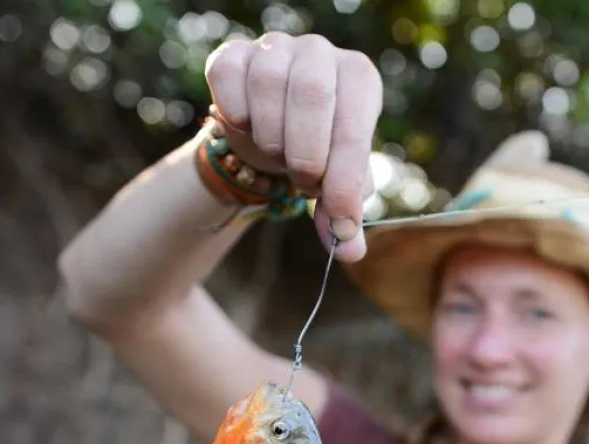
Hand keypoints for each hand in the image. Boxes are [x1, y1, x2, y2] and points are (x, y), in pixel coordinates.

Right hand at [203, 33, 383, 261]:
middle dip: (305, 156)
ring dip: (271, 138)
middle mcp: (322, 53)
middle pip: (312, 96)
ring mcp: (277, 47)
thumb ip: (342, 214)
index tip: (340, 221)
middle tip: (304, 181)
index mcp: (359, 80)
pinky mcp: (234, 53)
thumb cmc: (316, 155)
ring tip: (279, 154)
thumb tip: (350, 251)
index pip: (354, 126)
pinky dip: (236, 114)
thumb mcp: (336, 183)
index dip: (344, 180)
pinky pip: (228, 78)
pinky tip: (247, 128)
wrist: (271, 135)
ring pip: (268, 85)